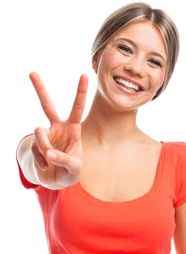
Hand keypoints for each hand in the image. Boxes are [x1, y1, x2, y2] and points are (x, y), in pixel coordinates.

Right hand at [29, 72, 87, 188]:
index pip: (77, 108)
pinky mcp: (35, 146)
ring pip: (39, 132)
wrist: (57, 181)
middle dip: (40, 89)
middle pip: (47, 105)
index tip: (84, 75)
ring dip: (44, 146)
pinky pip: (35, 149)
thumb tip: (49, 153)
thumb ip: (64, 160)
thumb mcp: (74, 168)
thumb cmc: (71, 171)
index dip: (80, 92)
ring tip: (50, 158)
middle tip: (32, 72)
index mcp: (72, 129)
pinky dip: (41, 160)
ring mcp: (45, 136)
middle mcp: (57, 128)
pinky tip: (46, 167)